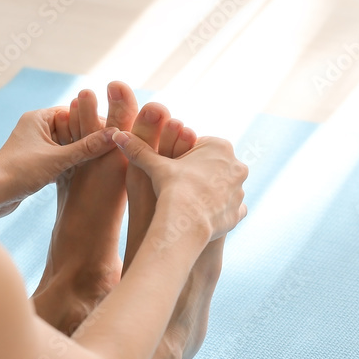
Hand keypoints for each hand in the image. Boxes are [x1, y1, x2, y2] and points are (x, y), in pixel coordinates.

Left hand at [0, 107, 118, 218]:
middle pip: (72, 127)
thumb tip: (115, 134)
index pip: (75, 112)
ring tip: (103, 161)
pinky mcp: (35, 161)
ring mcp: (35, 145)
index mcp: (38, 117)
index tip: (114, 133)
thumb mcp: (59, 158)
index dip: (94, 122)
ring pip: (67, 144)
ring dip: (82, 152)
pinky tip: (86, 172)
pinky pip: (60, 157)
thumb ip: (88, 147)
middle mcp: (36, 127)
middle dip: (90, 137)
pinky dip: (72, 163)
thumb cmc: (20, 172)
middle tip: (113, 147)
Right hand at [111, 132, 248, 240]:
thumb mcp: (154, 166)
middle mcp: (237, 165)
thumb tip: (118, 135)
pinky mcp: (240, 211)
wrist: (186, 224)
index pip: (199, 147)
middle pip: (212, 167)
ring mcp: (240, 189)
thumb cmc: (171, 189)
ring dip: (208, 192)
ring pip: (222, 187)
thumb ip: (138, 149)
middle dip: (197, 174)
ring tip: (187, 202)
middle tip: (177, 186)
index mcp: (220, 146)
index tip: (170, 169)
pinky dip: (218, 211)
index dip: (182, 157)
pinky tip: (201, 215)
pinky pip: (229, 208)